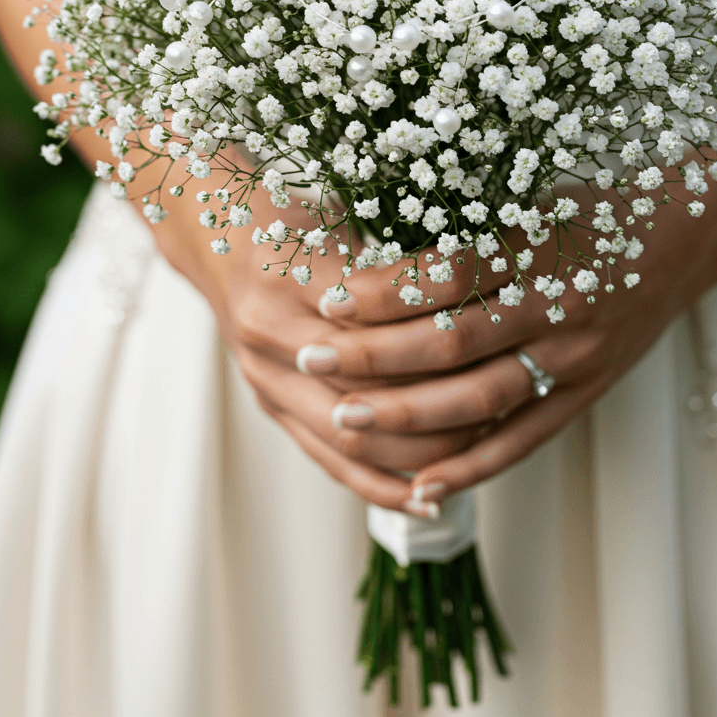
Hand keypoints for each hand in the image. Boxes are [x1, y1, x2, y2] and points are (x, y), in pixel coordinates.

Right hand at [152, 174, 483, 512]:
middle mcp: (268, 336)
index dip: (435, 339)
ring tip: (478, 446)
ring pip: (351, 439)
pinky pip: (330, 463)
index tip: (491, 340)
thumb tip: (477, 290)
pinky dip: (382, 486)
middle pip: (364, 391)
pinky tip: (430, 498)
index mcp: (287, 278)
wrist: (216, 240)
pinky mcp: (271, 409)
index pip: (376, 326)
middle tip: (499, 401)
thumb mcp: (339, 218)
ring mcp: (264, 380)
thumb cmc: (291, 221)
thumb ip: (393, 264)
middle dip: (436, 405)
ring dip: (419, 450)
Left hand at [311, 186, 716, 504]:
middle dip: (373, 357)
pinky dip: (471, 467)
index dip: (383, 292)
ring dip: (406, 416)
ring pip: (478, 401)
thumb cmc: (596, 204)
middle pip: (451, 344)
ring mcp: (575, 360)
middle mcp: (558, 309)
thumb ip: (468, 219)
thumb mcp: (536, 194)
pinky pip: (522, 441)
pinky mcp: (586, 395)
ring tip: (342, 419)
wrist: (689, 236)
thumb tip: (376, 221)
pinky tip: (421, 486)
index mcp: (540, 249)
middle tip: (309, 358)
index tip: (328, 296)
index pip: (446, 277)